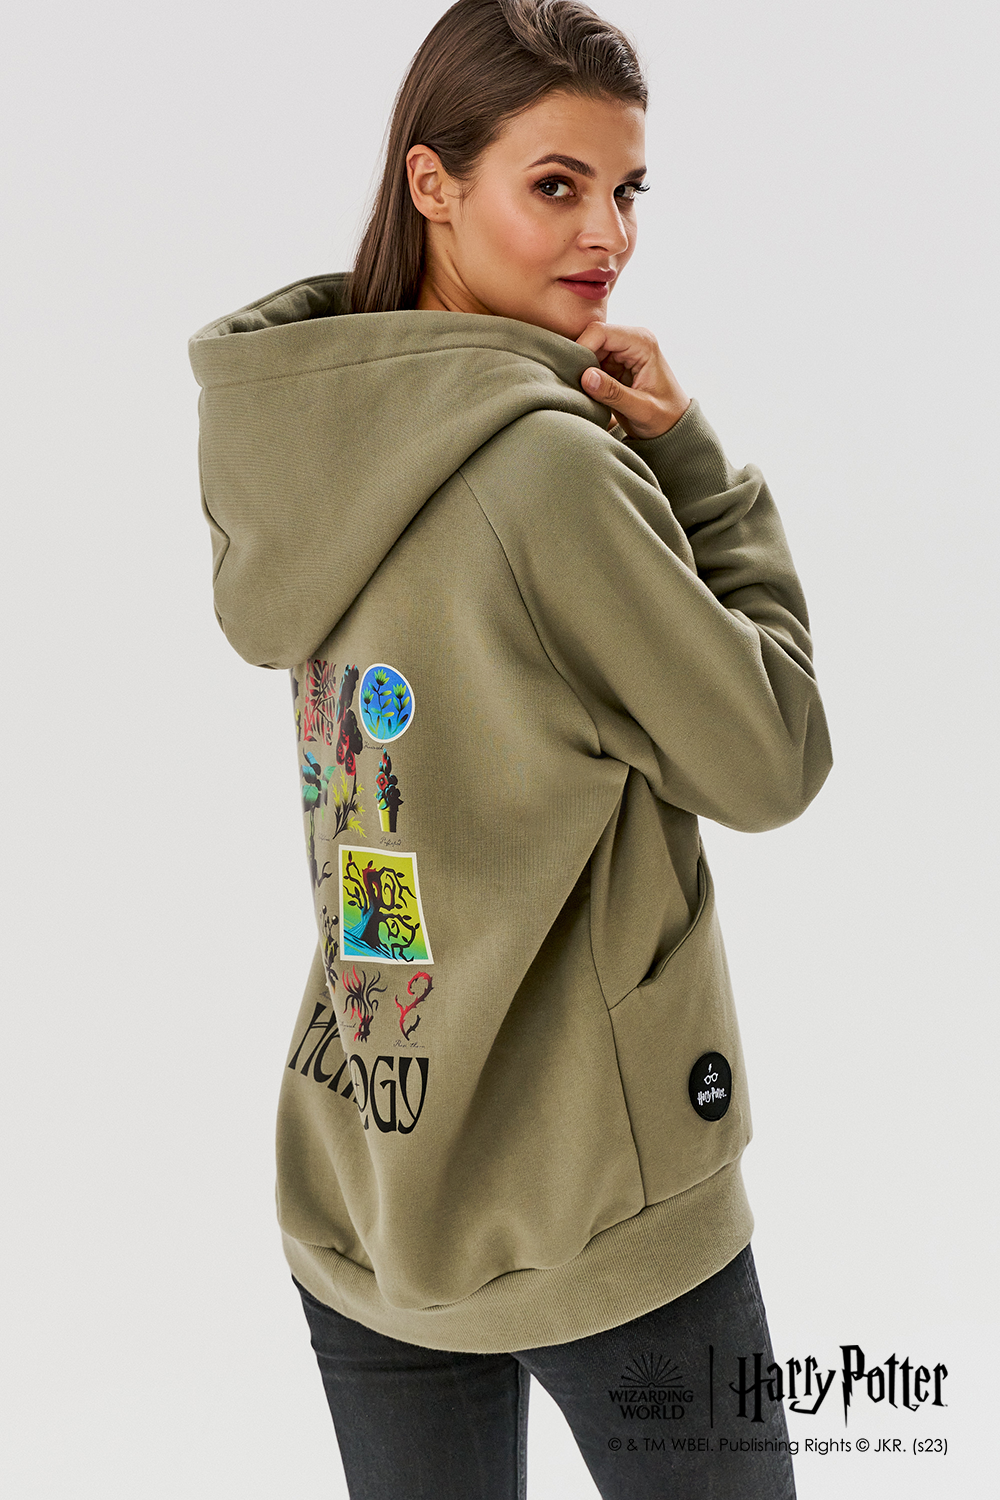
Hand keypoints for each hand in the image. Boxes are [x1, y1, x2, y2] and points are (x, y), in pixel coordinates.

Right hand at [576, 322, 689, 439]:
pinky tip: (585, 393)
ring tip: (580, 392)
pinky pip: (591, 364)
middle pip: (591, 339)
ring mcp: (622, 352)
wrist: (673, 427)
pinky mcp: (614, 365)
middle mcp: (631, 341)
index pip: (601, 332)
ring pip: (588, 351)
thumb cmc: (665, 418)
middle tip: (573, 385)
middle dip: (580, 361)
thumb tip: (586, 376)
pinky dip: (585, 377)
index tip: (573, 374)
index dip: (582, 348)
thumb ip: (614, 393)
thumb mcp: (641, 410)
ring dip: (581, 370)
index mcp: (642, 343)